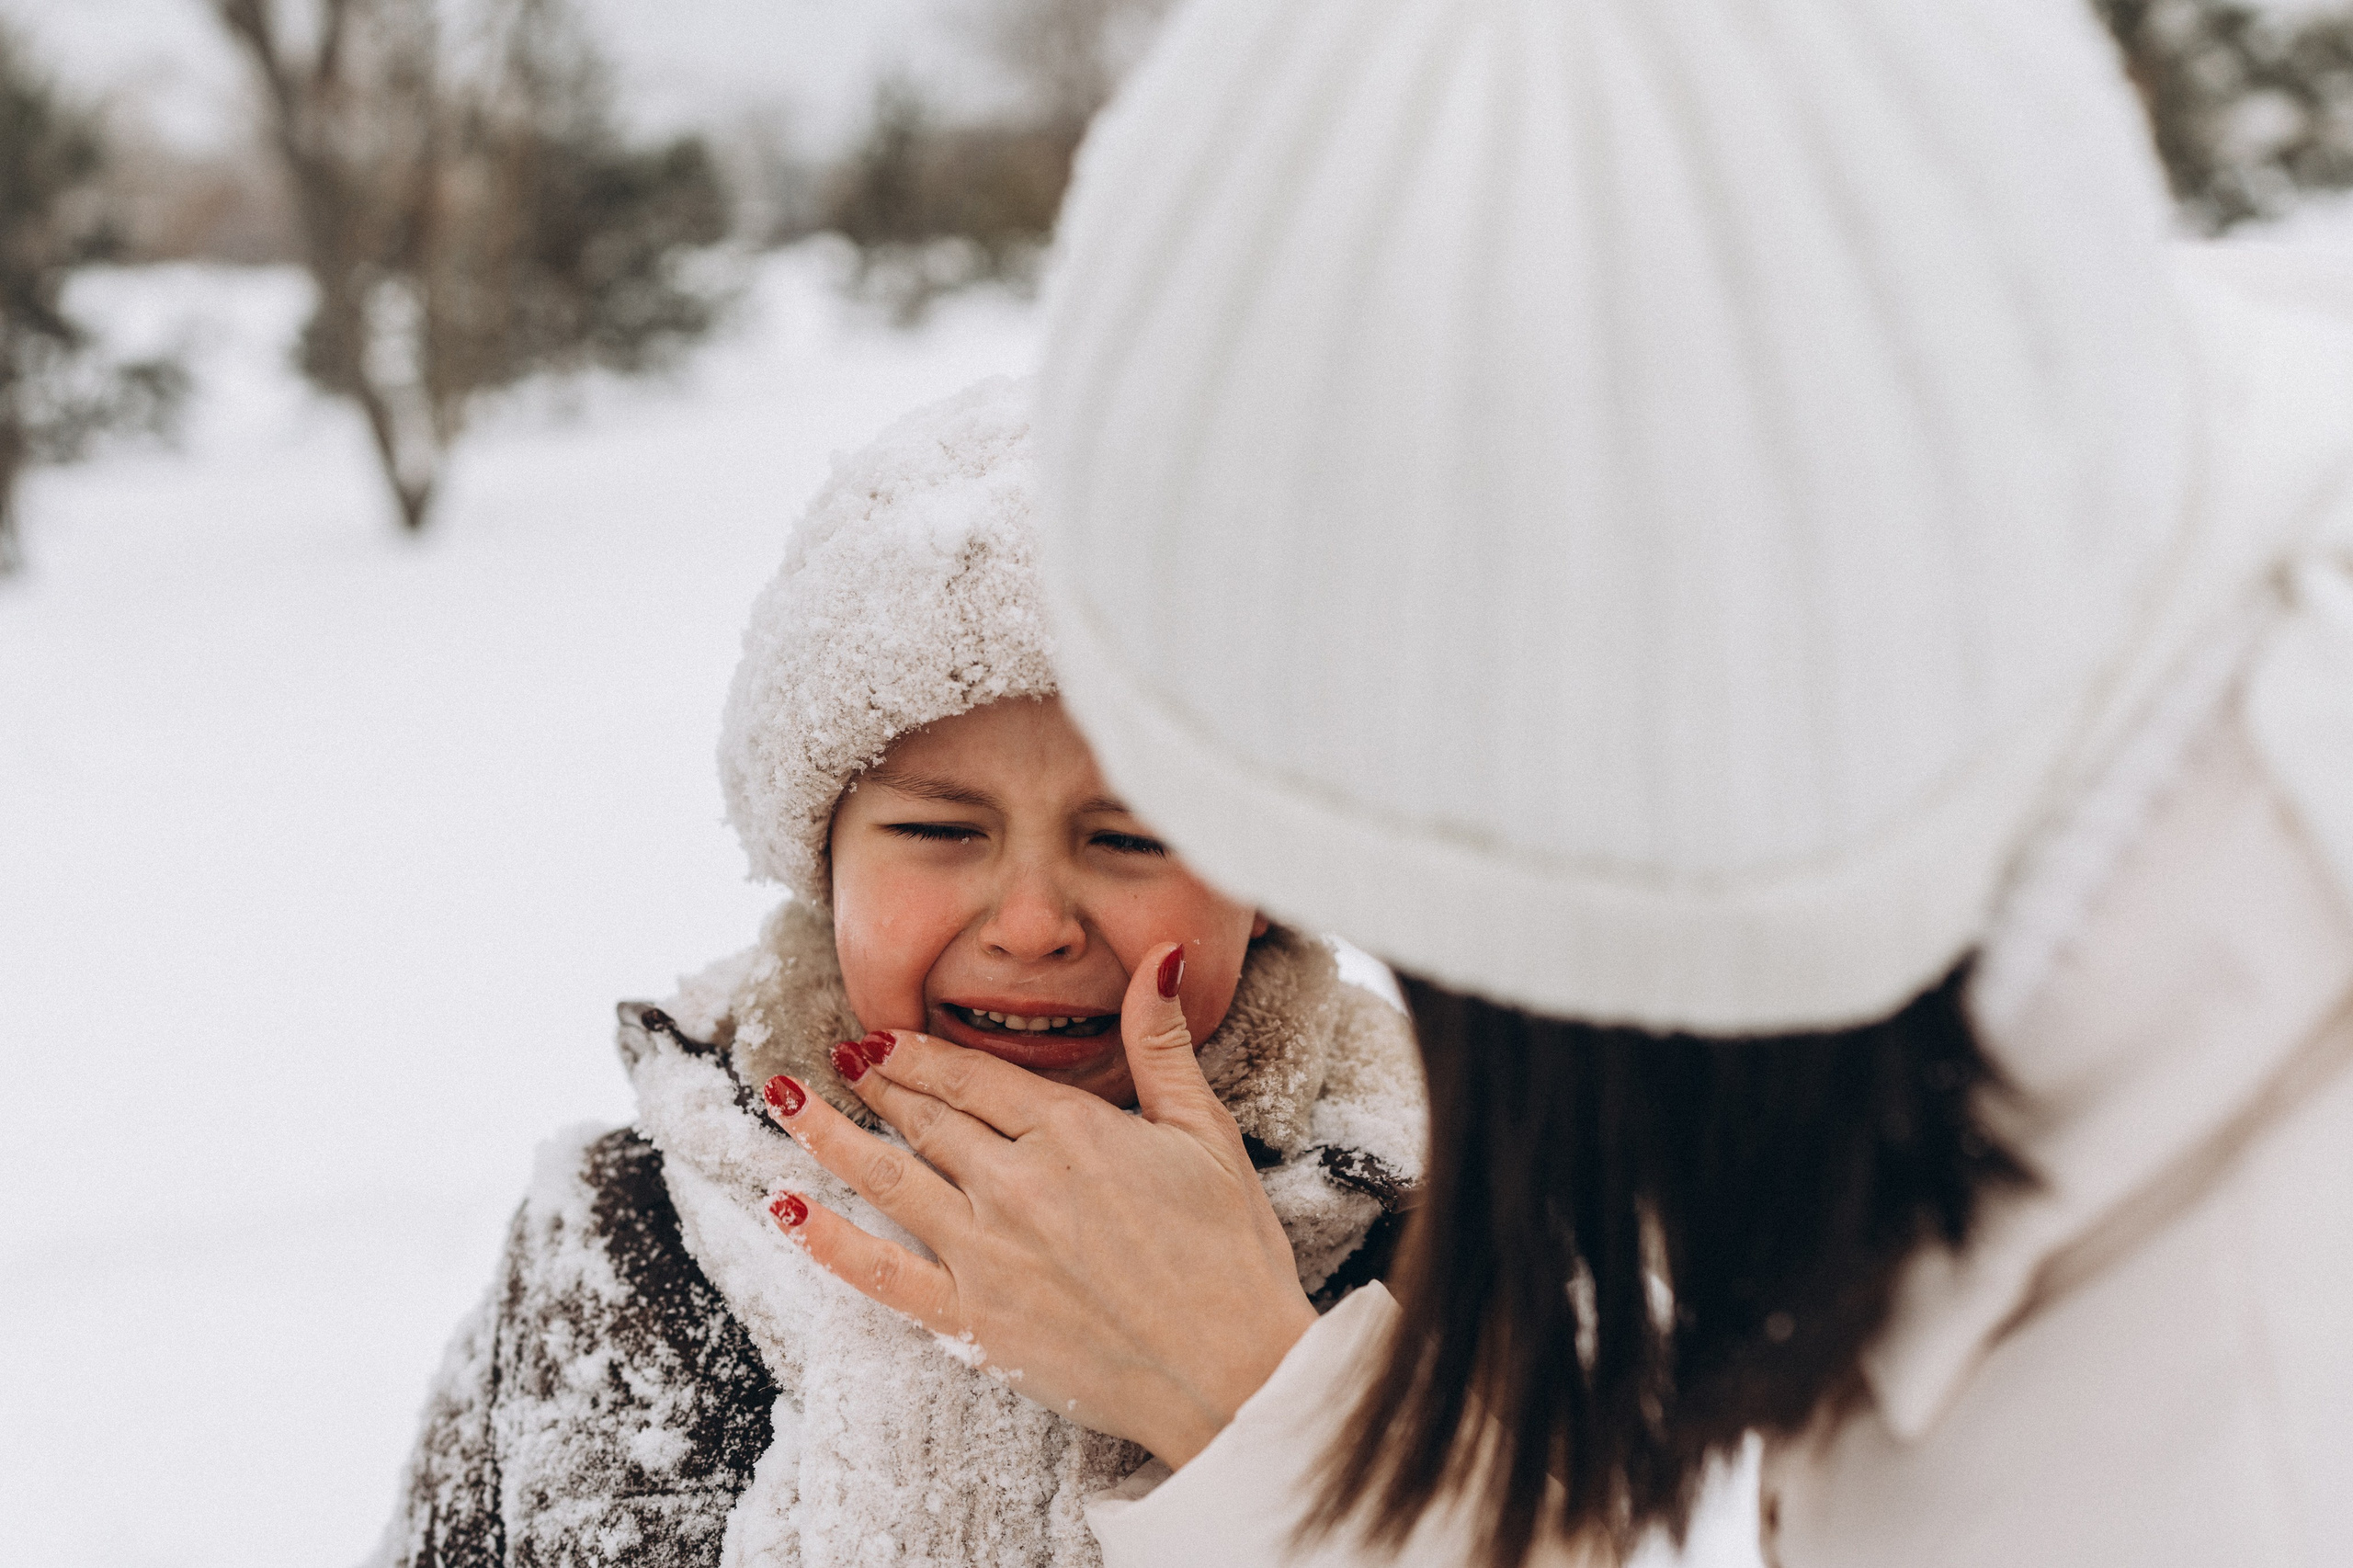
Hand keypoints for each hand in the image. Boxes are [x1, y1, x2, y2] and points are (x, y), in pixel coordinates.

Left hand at [758, 942, 1318, 1466]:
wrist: (1234, 1372)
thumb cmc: (1233, 1255)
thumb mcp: (1207, 1132)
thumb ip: (1163, 1043)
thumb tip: (1159, 956)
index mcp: (1073, 1132)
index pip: (974, 1077)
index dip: (920, 1054)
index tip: (882, 1038)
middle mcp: (1017, 1183)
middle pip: (927, 1119)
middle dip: (876, 1082)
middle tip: (837, 1057)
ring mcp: (988, 1254)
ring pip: (889, 1178)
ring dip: (829, 1136)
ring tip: (782, 1100)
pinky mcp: (975, 1321)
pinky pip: (882, 1274)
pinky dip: (828, 1241)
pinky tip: (786, 1208)